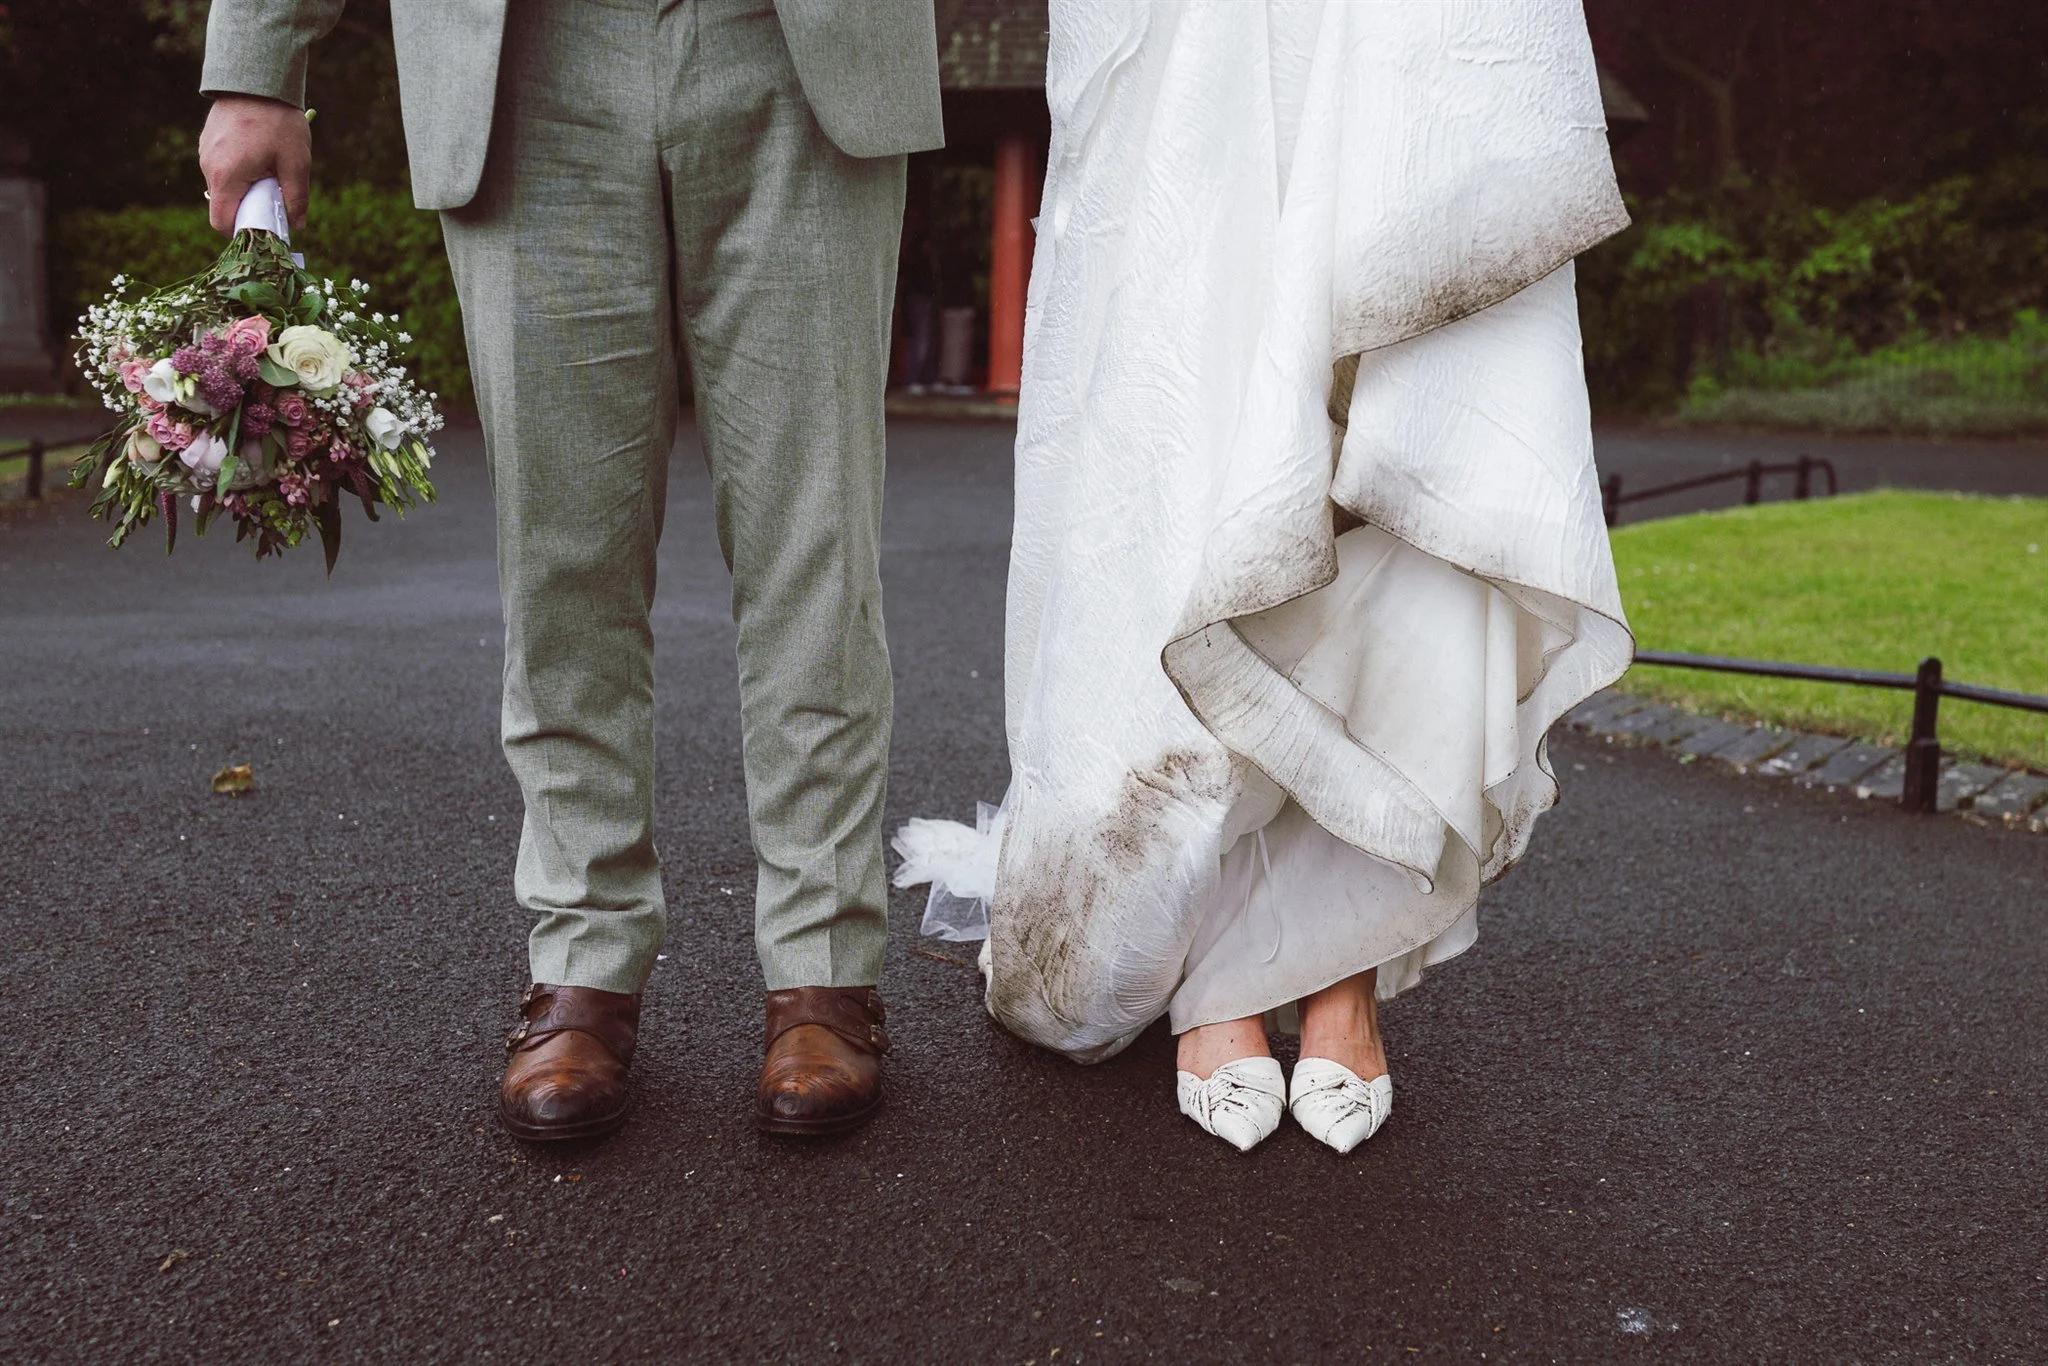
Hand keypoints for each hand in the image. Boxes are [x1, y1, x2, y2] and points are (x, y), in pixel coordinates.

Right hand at [198, 95, 312, 234]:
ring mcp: (205, 153)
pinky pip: (221, 168)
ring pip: (224, 187)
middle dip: (248, 210)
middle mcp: (209, 167)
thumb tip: (296, 225)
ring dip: (245, 188)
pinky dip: (238, 172)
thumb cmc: (278, 121)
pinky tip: (258, 157)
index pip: (222, 222)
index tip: (264, 229)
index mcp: (227, 177)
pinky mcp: (207, 142)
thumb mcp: (297, 162)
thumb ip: (296, 197)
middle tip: (274, 199)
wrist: (256, 79)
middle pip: (224, 205)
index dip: (241, 232)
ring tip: (268, 172)